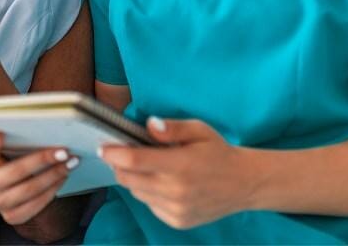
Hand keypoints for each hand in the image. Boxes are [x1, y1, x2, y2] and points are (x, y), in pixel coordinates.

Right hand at [0, 131, 78, 224]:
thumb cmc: (15, 161)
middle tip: (63, 151)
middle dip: (42, 160)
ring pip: (29, 189)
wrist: (16, 188)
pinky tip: (63, 177)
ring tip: (70, 163)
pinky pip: (36, 204)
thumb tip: (43, 128)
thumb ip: (18, 141)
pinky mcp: (12, 216)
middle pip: (16, 171)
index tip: (0, 134)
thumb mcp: (12, 149)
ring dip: (54, 175)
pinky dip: (52, 189)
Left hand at [100, 118, 254, 228]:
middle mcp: (176, 190)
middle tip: (121, 154)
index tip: (103, 147)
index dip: (113, 153)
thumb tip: (148, 125)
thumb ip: (172, 127)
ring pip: (137, 193)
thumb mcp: (199, 130)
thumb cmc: (218, 152)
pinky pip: (150, 205)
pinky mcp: (177, 221)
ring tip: (148, 167)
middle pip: (129, 179)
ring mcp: (176, 209)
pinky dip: (149, 193)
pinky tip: (162, 183)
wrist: (244, 184)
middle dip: (119, 166)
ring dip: (134, 179)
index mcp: (180, 164)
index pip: (134, 161)